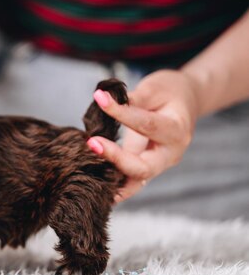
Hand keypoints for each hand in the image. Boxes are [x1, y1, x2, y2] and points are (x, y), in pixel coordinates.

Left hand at [86, 70, 199, 202]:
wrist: (186, 102)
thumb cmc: (170, 92)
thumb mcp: (155, 88)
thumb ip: (134, 98)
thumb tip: (107, 99)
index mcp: (176, 130)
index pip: (146, 124)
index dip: (121, 113)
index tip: (99, 98)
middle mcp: (170, 154)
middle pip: (144, 167)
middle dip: (116, 159)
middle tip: (92, 142)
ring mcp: (159, 165)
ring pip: (136, 182)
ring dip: (112, 180)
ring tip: (89, 174)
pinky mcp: (147, 168)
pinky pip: (130, 181)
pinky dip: (114, 185)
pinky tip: (95, 186)